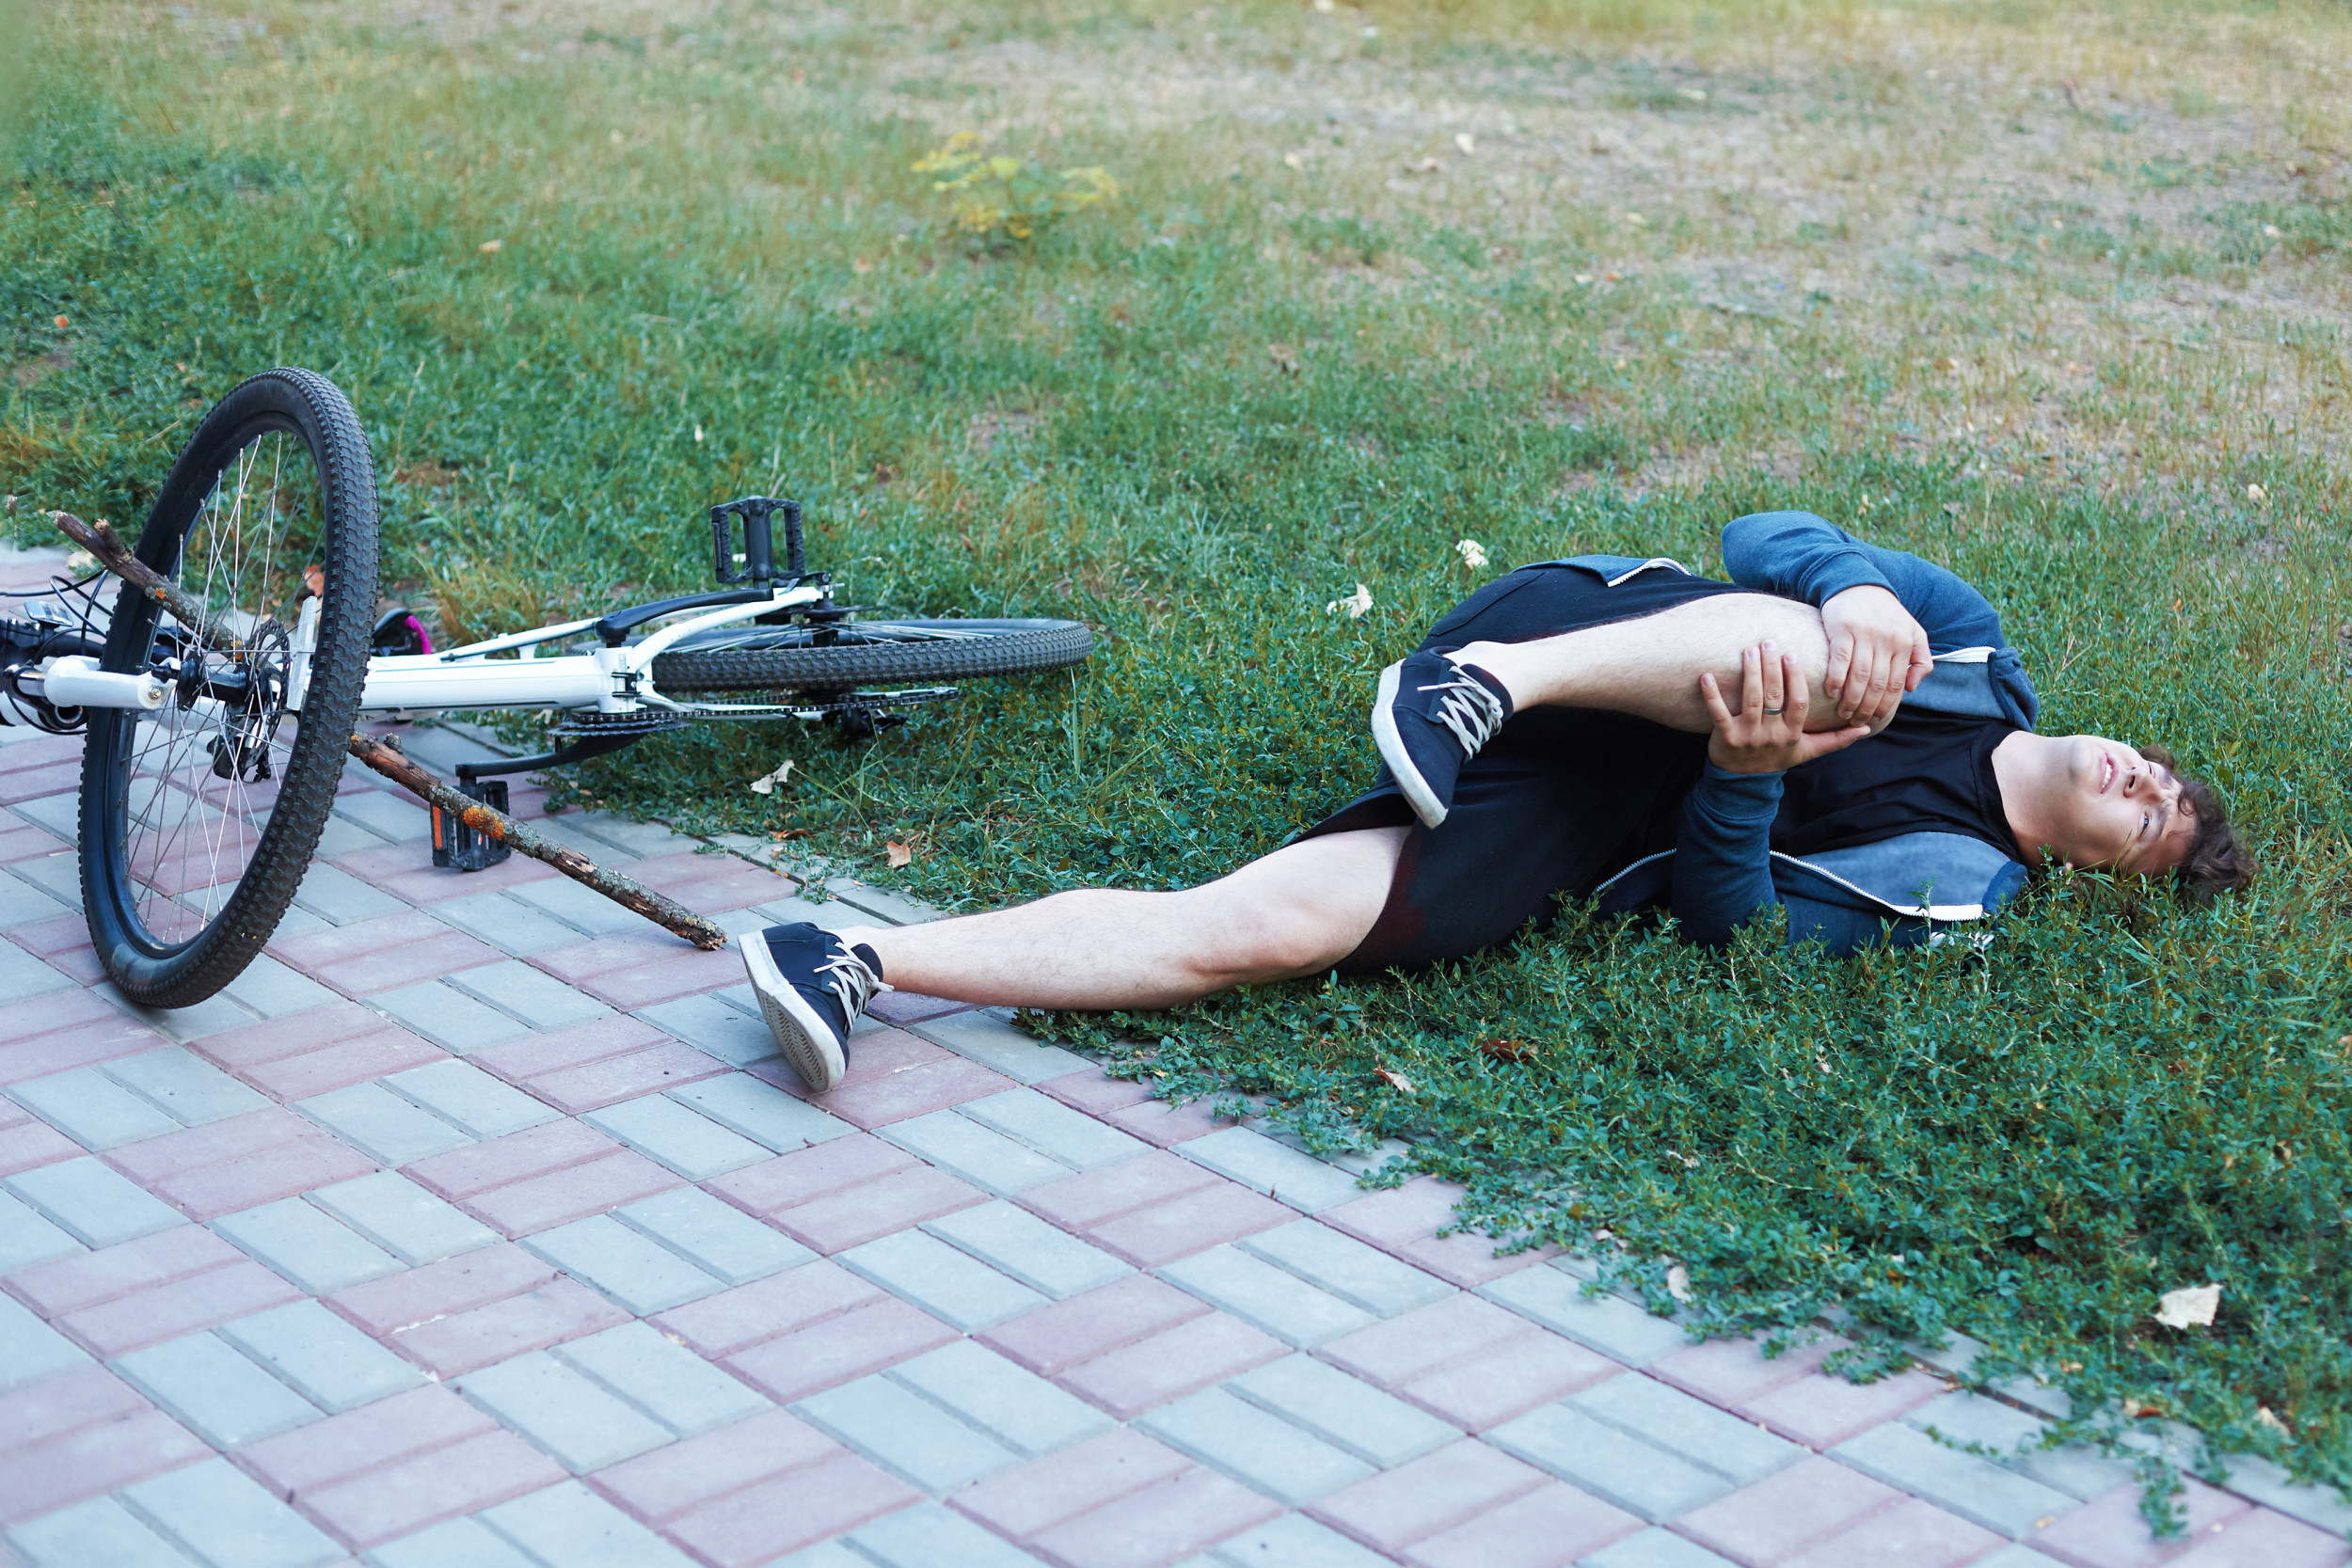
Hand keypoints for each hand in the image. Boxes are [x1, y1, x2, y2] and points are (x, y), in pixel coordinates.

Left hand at [1698, 642, 1871, 773]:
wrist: (1743, 780)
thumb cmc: (1778, 757)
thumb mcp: (1808, 751)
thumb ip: (1836, 739)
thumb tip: (1866, 729)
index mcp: (1793, 734)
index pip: (1798, 703)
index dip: (1796, 679)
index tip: (1792, 654)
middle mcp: (1772, 735)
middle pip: (1774, 696)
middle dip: (1771, 667)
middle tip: (1768, 642)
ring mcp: (1748, 737)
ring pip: (1751, 701)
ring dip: (1750, 674)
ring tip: (1749, 650)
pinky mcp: (1725, 738)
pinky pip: (1718, 714)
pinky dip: (1711, 695)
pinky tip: (1706, 676)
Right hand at [1820, 585, 1932, 730]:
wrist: (1858, 583)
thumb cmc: (1886, 613)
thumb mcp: (1913, 631)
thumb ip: (1921, 659)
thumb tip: (1912, 688)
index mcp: (1904, 643)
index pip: (1896, 684)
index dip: (1886, 706)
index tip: (1876, 719)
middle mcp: (1887, 640)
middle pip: (1877, 684)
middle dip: (1867, 707)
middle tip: (1857, 720)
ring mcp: (1865, 634)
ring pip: (1860, 676)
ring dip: (1851, 699)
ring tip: (1844, 712)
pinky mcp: (1843, 629)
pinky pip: (1840, 660)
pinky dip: (1836, 679)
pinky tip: (1831, 692)